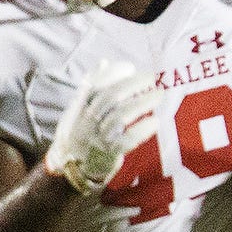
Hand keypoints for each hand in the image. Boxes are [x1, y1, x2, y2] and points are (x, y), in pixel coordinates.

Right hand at [45, 59, 159, 193]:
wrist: (71, 169)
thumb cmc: (80, 133)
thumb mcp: (77, 108)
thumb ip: (91, 86)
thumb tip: (104, 62)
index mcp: (80, 106)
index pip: (95, 84)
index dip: (113, 73)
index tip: (130, 67)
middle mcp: (87, 120)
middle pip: (111, 97)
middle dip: (134, 84)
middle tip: (152, 77)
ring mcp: (98, 137)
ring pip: (121, 116)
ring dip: (143, 103)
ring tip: (159, 94)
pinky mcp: (109, 153)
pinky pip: (128, 140)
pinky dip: (143, 129)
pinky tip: (155, 121)